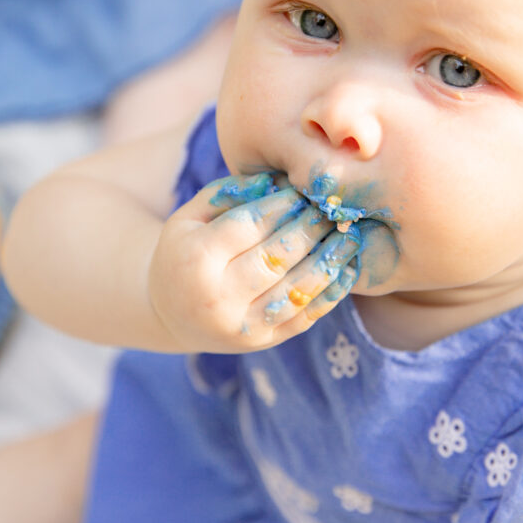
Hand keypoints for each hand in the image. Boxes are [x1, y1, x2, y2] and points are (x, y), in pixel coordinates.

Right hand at [148, 173, 360, 352]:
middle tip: (335, 207)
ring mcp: (243, 325)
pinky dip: (332, 292)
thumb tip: (275, 180)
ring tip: (350, 235)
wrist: (172, 315)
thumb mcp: (190, 216)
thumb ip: (227, 193)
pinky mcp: (264, 341)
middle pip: (277, 256)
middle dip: (312, 227)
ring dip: (330, 259)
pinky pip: (306, 317)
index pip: (250, 225)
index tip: (306, 188)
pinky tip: (347, 267)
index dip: (284, 204)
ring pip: (297, 289)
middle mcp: (218, 297)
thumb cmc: (185, 252)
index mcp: (196, 259)